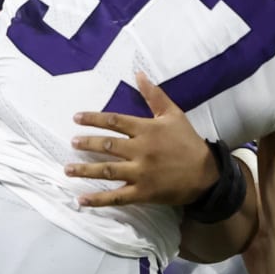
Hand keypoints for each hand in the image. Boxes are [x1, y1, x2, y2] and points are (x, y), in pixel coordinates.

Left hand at [68, 73, 217, 208]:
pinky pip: (116, 196)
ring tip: (67, 169)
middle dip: (87, 143)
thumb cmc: (188, 142)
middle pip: (107, 145)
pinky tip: (81, 199)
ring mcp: (140, 173)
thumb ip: (154, 95)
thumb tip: (138, 73)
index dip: (93, 119)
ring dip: (85, 170)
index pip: (114, 121)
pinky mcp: (142, 192)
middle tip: (72, 143)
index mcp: (147, 130)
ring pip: (107, 170)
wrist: (206, 173)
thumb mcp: (173, 114)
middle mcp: (140, 150)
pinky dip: (98, 199)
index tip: (76, 118)